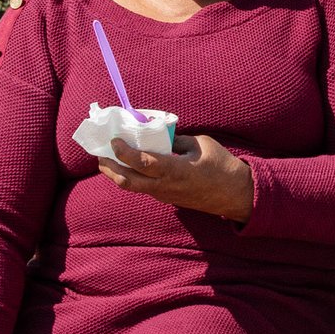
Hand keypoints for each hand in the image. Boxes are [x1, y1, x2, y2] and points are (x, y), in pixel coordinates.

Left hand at [99, 132, 254, 221]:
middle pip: (127, 181)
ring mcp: (165, 195)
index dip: (123, 152)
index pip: (140, 162)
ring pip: (133, 186)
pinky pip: (144, 187)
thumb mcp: (200, 144)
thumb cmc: (221, 165)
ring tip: (109, 160)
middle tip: (100, 154)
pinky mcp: (167, 198)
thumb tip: (159, 136)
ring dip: (118, 173)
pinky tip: (130, 166)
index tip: (114, 140)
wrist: (234, 194)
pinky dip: (132, 176)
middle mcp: (165, 186)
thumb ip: (177, 140)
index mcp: (174, 170)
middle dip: (109, 168)